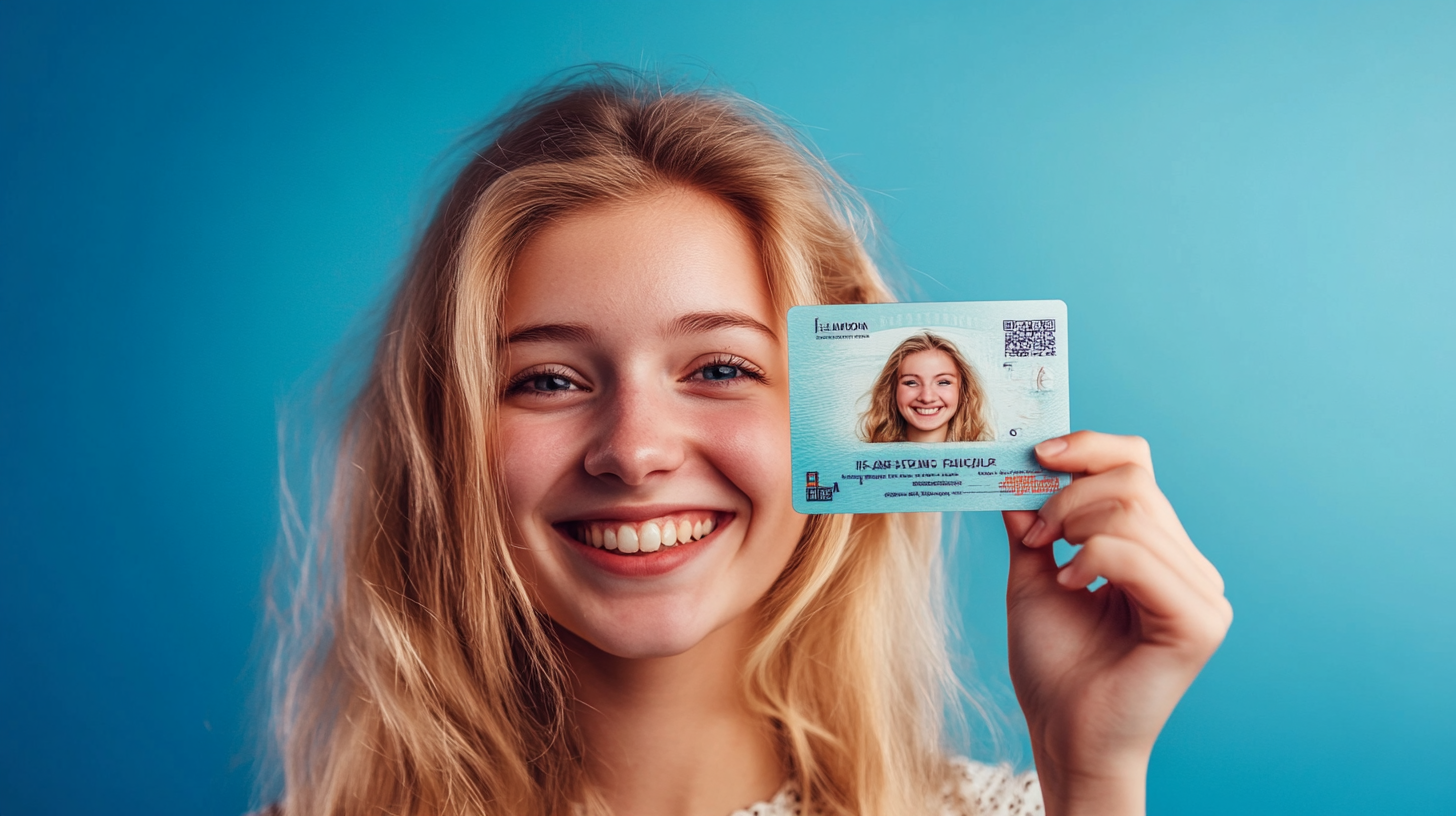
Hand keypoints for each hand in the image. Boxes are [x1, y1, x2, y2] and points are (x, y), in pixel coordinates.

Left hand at [1002, 431, 1231, 815]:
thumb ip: (1031, 523)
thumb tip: (1012, 470)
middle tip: (1034, 534)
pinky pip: (1137, 556)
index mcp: (1157, 550)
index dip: (1089, 447)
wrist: (1063, 735)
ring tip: (1051, 567)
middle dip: (1070, 494)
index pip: (1137, 465)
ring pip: (1134, 512)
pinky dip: (1092, 560)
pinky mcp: (1199, 622)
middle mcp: (1189, 566)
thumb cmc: (1054, 667)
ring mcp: (1202, 593)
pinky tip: (1072, 586)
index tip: (1036, 454)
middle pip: (1134, 479)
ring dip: (1074, 527)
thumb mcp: (1032, 577)